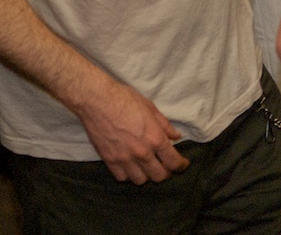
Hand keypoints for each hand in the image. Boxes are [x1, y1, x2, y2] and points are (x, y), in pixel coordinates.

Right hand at [74, 78, 188, 183]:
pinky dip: (129, 175)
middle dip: (167, 173)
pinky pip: (122, 177)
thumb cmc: (125, 99)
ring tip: (148, 167)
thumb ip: (165, 126)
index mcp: (155, 138)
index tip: (183, 165)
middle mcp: (141, 152)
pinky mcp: (109, 160)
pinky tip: (131, 167)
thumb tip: (176, 137)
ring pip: (141, 180)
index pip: (173, 161)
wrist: (97, 101)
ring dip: (147, 175)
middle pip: (159, 176)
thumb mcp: (151, 108)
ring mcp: (124, 158)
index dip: (181, 166)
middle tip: (166, 166)